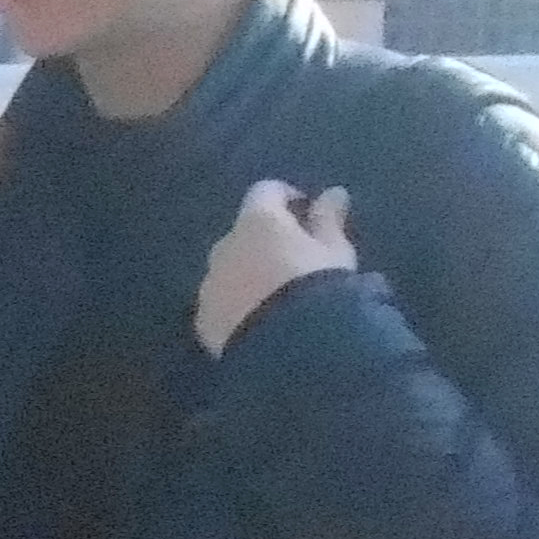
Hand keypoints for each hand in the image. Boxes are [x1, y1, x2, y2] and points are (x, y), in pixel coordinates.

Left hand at [197, 178, 357, 354]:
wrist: (289, 346)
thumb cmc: (320, 286)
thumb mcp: (335, 250)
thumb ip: (329, 219)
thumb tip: (332, 194)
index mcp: (256, 222)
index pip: (265, 191)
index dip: (287, 198)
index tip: (307, 213)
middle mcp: (223, 247)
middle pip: (242, 232)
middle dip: (264, 239)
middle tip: (295, 258)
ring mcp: (208, 285)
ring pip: (227, 269)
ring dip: (247, 272)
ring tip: (278, 294)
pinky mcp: (203, 320)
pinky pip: (220, 303)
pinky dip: (237, 303)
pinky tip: (260, 320)